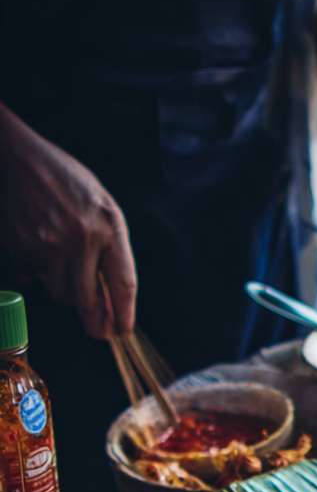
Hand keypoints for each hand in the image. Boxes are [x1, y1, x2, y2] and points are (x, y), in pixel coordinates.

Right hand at [0, 104, 136, 337]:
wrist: (16, 158)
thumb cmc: (62, 180)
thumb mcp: (99, 203)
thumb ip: (109, 244)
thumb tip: (112, 294)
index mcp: (109, 224)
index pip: (124, 281)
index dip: (126, 313)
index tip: (124, 330)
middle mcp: (82, 237)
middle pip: (90, 300)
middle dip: (95, 322)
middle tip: (98, 333)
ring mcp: (50, 244)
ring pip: (61, 294)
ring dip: (63, 291)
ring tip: (60, 264)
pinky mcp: (22, 248)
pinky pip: (33, 280)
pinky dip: (36, 274)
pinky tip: (35, 248)